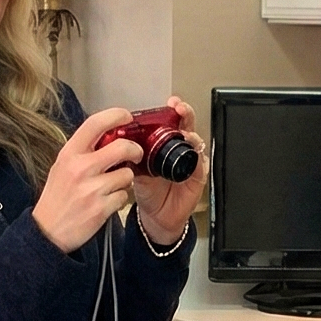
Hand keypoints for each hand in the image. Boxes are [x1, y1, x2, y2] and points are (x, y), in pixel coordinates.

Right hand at [33, 108, 140, 252]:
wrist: (47, 231)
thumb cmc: (57, 197)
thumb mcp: (62, 166)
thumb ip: (83, 151)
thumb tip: (110, 135)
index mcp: (69, 153)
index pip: (95, 123)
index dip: (116, 115)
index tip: (127, 117)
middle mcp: (80, 168)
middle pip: (122, 147)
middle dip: (135, 150)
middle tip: (136, 154)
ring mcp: (91, 189)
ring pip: (127, 174)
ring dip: (125, 180)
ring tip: (112, 186)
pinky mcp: (101, 208)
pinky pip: (124, 196)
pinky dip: (120, 198)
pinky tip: (107, 201)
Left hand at [132, 97, 205, 246]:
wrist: (156, 216)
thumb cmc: (148, 191)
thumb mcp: (136, 172)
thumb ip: (132, 158)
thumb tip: (119, 145)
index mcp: (163, 144)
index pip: (170, 121)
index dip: (172, 110)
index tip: (169, 103)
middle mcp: (178, 149)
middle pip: (187, 125)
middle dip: (185, 113)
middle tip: (180, 109)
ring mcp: (189, 161)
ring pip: (196, 141)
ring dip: (191, 134)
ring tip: (185, 132)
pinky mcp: (197, 176)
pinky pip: (200, 163)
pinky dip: (197, 157)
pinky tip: (192, 154)